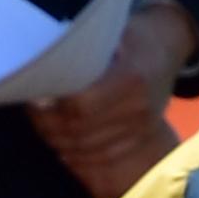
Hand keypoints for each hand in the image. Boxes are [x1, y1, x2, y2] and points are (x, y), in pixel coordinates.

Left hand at [31, 0, 193, 197]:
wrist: (165, 47)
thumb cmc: (129, 37)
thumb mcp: (108, 34)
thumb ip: (79, 56)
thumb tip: (41, 76)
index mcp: (131, 80)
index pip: (81, 108)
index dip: (52, 110)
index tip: (34, 100)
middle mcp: (139, 110)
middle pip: (81, 133)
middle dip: (49, 128)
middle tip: (33, 114)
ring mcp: (143, 131)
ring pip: (88, 151)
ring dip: (59, 143)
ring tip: (44, 128)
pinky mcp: (142, 144)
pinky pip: (104, 163)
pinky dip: (78, 159)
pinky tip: (63, 145)